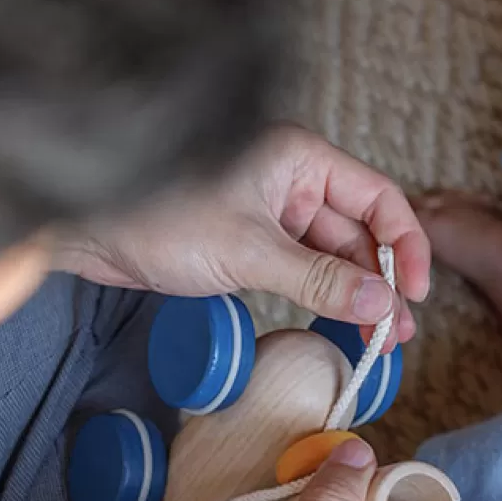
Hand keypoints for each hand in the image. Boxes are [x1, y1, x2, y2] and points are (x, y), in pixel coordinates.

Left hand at [54, 126, 430, 346]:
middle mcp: (295, 182)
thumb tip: (383, 306)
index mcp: (301, 160)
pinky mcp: (253, 243)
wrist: (85, 231)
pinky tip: (340, 325)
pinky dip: (324, 298)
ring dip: (356, 296)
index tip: (416, 292)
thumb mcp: (251, 252)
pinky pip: (305, 271)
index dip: (406, 244)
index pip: (379, 197)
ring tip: (378, 340)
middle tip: (397, 333)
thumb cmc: (160, 216)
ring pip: (334, 257)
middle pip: (360, 233)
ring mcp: (274, 214)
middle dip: (381, 282)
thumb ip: (321, 279)